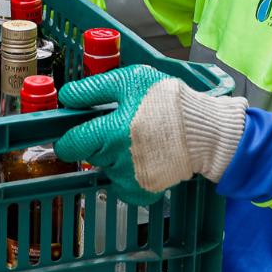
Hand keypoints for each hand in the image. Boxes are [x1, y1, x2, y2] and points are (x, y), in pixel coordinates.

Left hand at [57, 66, 245, 204]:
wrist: (206, 132)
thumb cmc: (169, 101)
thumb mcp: (130, 80)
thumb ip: (94, 89)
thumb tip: (66, 97)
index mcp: (112, 131)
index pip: (72, 143)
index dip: (68, 138)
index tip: (73, 134)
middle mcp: (119, 160)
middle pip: (90, 155)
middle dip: (97, 143)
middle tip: (117, 128)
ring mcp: (131, 178)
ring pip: (106, 169)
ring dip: (114, 158)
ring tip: (137, 141)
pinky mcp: (143, 191)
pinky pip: (122, 187)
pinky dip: (127, 176)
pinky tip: (143, 159)